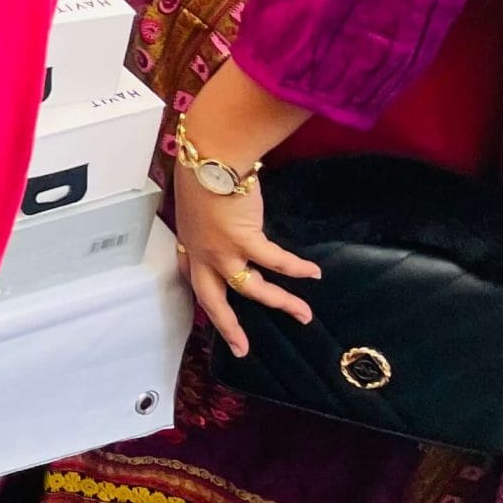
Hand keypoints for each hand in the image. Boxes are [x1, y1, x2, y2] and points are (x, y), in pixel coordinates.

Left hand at [173, 163, 318, 355]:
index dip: (203, 292)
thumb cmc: (202, 166)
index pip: (191, 274)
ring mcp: (222, 250)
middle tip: (242, 348)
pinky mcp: (244, 240)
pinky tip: (313, 273)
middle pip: (213, 300)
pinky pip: (276, 262)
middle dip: (228, 326)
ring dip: (282, 303)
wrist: (209, 154)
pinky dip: (297, 269)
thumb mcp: (197, 197)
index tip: (209, 309)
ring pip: (253, 289)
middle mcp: (202, 251)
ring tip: (304, 314)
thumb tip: (230, 213)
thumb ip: (212, 213)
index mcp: (189, 240)